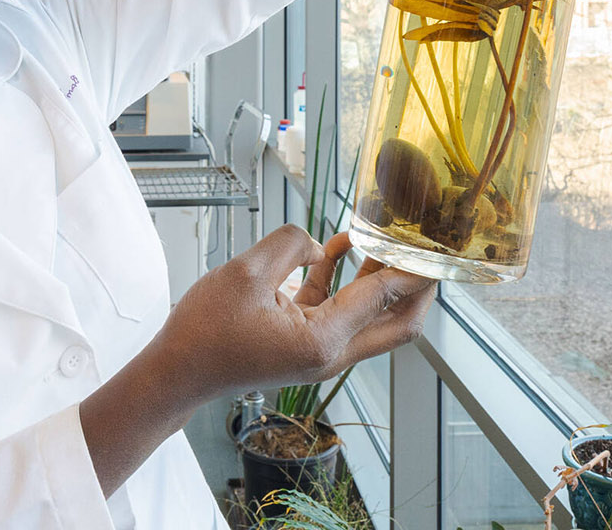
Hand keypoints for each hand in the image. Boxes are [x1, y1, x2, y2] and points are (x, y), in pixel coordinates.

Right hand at [153, 225, 435, 399]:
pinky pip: (338, 311)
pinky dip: (344, 281)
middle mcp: (329, 352)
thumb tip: (321, 246)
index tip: (433, 246)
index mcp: (322, 339)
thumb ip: (291, 245)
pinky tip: (338, 248)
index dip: (411, 267)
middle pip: (397, 323)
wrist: (178, 370)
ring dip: (380, 279)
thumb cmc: (204, 331)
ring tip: (388, 240)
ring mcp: (318, 352)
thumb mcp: (245, 272)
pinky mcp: (303, 344)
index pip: (383, 297)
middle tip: (426, 251)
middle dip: (416, 287)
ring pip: (370, 316)